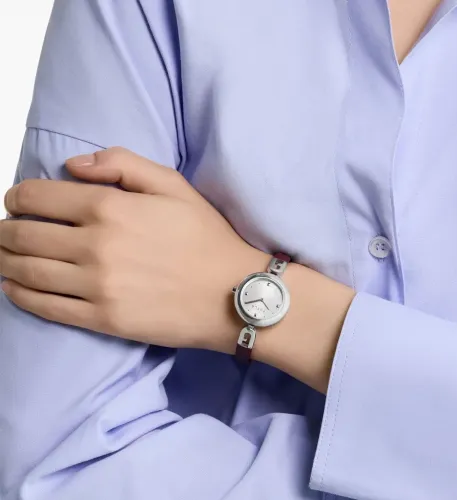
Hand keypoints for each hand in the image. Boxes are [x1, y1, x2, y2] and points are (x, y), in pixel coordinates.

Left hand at [0, 147, 267, 351]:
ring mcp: (96, 286)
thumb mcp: (173, 185)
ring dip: (5, 260)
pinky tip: (13, 287)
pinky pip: (46, 307)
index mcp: (109, 208)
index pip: (36, 198)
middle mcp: (94, 247)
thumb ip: (122, 163)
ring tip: (3, 256)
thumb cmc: (206, 237)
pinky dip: (20, 295)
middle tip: (5, 230)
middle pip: (23, 236)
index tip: (15, 201)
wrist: (232, 292)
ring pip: (26, 272)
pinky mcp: (102, 319)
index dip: (16, 197)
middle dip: (4, 230)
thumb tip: (73, 165)